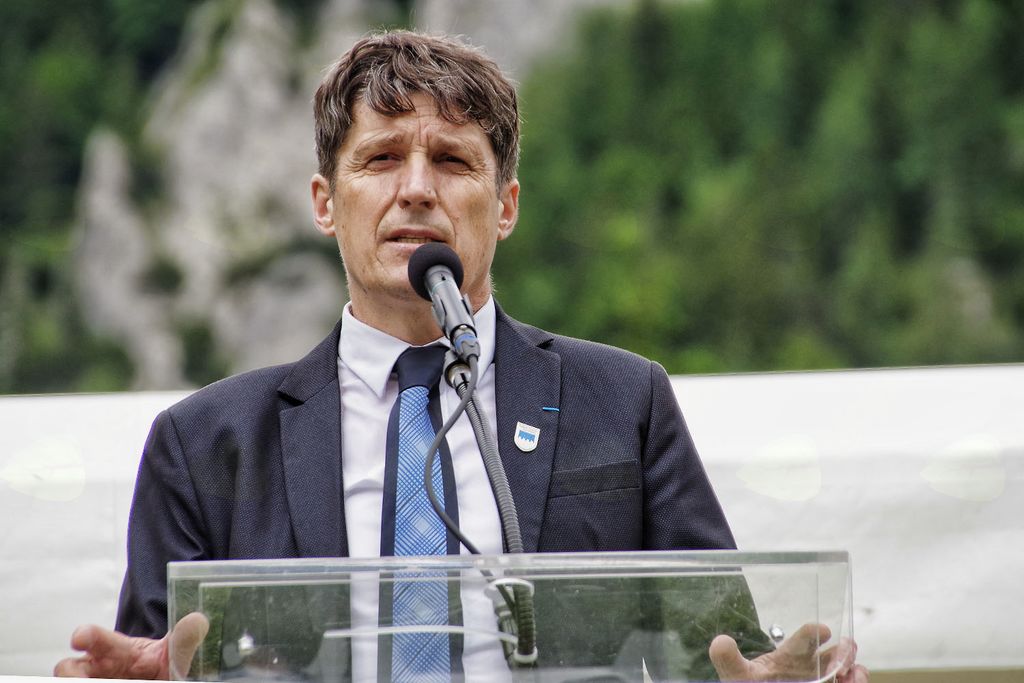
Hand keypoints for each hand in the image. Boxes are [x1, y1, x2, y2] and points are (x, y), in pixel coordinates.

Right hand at [54, 612, 208, 679]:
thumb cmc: (158, 671)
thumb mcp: (172, 659)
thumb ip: (182, 643)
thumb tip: (197, 620)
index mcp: (116, 651)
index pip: (95, 638)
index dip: (86, 636)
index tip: (80, 639)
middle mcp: (95, 671)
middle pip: (67, 668)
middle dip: (70, 674)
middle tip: (80, 680)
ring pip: (69, 682)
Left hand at [709, 622, 868, 681]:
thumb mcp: (738, 677)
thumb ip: (729, 661)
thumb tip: (720, 642)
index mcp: (788, 657)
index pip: (803, 640)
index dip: (813, 633)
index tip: (823, 630)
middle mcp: (808, 669)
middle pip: (831, 655)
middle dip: (843, 649)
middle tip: (848, 648)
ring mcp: (819, 681)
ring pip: (844, 673)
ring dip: (854, 670)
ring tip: (855, 672)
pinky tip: (854, 682)